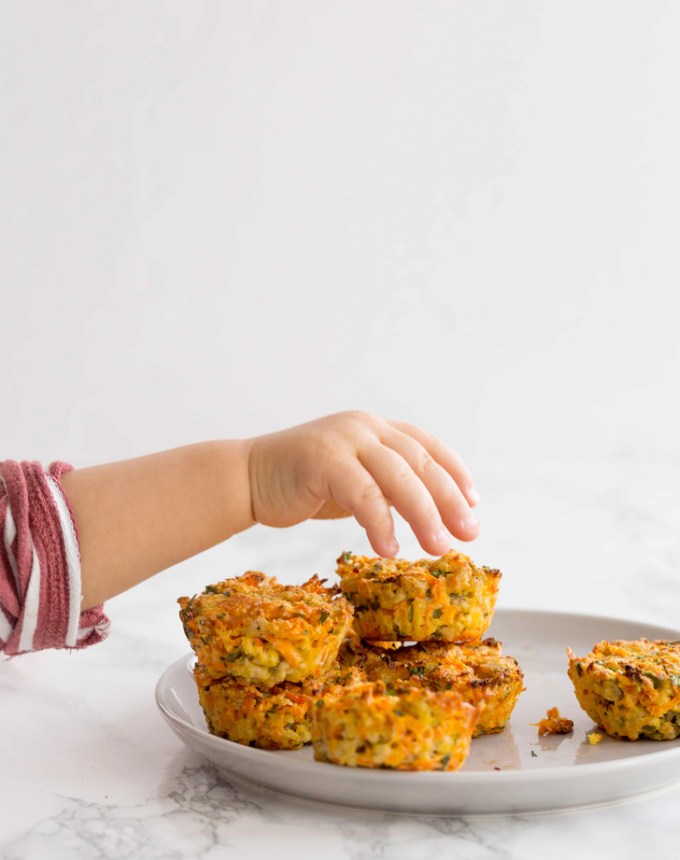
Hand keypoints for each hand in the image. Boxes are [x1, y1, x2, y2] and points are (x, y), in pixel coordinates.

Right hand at [247, 411, 479, 557]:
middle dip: (448, 500)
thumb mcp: (355, 480)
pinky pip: (362, 493)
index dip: (455, 473)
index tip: (474, 503)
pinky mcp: (323, 458)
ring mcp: (344, 438)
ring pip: (397, 477)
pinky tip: (389, 548)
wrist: (248, 478)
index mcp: (376, 428)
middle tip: (469, 533)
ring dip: (423, 515)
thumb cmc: (304, 484)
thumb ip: (387, 486)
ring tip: (438, 546)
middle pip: (420, 462)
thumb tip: (434, 513)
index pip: (427, 445)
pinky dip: (380, 522)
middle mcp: (365, 427)